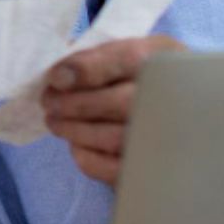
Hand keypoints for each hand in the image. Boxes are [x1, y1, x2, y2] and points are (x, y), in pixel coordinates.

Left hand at [40, 35, 181, 184]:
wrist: (175, 112)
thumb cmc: (138, 78)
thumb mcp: (123, 54)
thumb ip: (94, 59)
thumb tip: (59, 77)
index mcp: (163, 60)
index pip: (130, 59)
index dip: (87, 69)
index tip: (55, 78)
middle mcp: (173, 97)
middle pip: (122, 102)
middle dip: (74, 104)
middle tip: (49, 102)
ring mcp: (167, 136)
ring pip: (116, 138)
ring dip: (75, 130)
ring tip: (55, 122)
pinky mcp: (153, 168)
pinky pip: (116, 169)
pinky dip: (87, 157)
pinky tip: (76, 145)